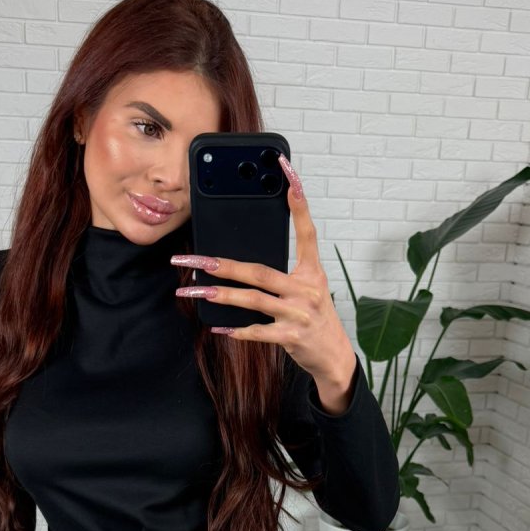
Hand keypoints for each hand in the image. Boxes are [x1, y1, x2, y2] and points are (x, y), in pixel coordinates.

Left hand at [170, 154, 356, 401]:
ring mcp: (299, 313)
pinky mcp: (292, 336)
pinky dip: (237, 330)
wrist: (334, 356)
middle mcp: (307, 289)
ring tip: (195, 290)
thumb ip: (284, 274)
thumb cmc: (315, 318)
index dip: (299, 203)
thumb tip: (243, 265)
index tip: (289, 174)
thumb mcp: (309, 289)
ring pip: (254, 299)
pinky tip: (217, 327)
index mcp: (312, 272)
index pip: (306, 232)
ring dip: (222, 295)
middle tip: (195, 259)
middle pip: (260, 271)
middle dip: (224, 264)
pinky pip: (258, 331)